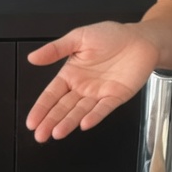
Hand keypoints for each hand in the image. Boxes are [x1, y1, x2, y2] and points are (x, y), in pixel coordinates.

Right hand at [25, 22, 160, 141]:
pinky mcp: (116, 96)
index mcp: (71, 73)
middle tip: (40, 135)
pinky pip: (103, 109)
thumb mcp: (78, 38)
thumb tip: (32, 58)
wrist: (140, 38)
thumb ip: (55, 49)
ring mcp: (99, 93)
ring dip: (69, 123)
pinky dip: (94, 116)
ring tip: (57, 133)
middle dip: (50, 121)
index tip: (31, 122)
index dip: (41, 108)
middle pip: (63, 107)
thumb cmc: (111, 36)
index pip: (52, 94)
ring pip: (80, 111)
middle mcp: (83, 87)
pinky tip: (84, 124)